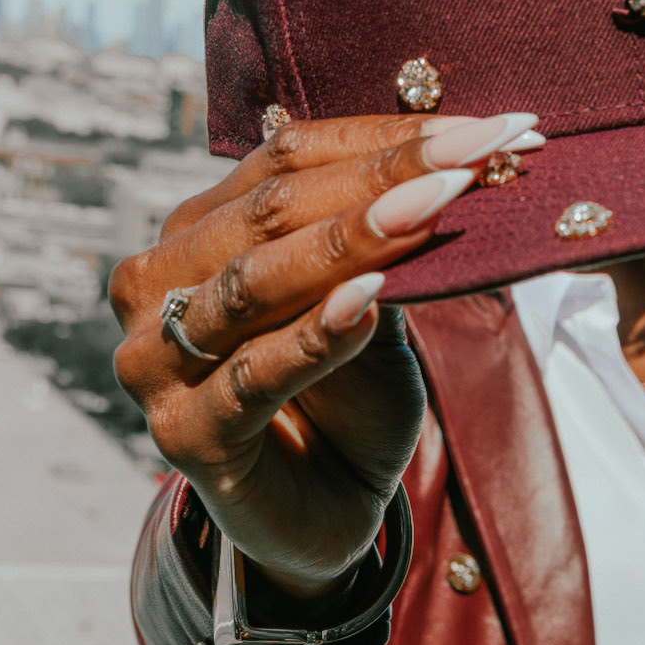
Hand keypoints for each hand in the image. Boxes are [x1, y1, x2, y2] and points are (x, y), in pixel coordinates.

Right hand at [111, 111, 541, 604]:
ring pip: (254, 282)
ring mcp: (156, 360)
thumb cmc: (351, 403)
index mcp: (198, 232)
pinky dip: (313, 335)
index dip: (386, 137)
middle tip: (475, 152)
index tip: (488, 126)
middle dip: (383, 176)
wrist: (327, 518)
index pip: (286, 159)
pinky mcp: (183, 435)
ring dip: (351, 240)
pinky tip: (370, 300)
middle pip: (271, 210)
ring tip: (435, 204)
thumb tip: (453, 165)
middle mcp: (158, 284)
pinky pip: (251, 375)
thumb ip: (388, 249)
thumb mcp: (379, 311)